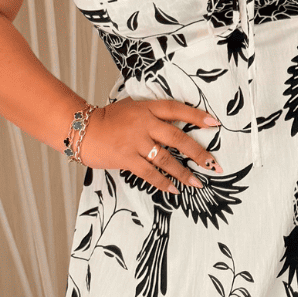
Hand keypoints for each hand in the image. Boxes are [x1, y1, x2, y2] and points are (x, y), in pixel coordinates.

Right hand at [79, 98, 221, 192]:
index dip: (197, 116)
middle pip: (178, 138)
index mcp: (148, 108)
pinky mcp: (126, 158)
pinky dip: (163, 182)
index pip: (177, 110)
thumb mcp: (133, 107)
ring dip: (184, 173)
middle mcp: (145, 123)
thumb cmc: (109, 118)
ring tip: (198, 182)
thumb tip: (175, 121)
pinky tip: (174, 189)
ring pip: (166, 159)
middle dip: (198, 152)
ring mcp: (136, 142)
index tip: (216, 123)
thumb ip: (152, 113)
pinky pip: (149, 172)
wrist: (81, 129)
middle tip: (214, 164)